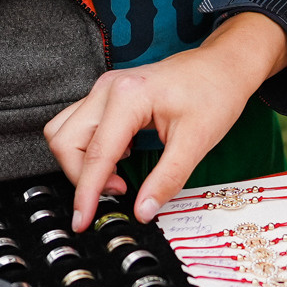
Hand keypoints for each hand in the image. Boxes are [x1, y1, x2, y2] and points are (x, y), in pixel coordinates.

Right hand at [44, 13, 286, 227]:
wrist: (222, 66)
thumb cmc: (214, 94)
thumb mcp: (197, 142)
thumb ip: (167, 179)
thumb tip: (143, 211)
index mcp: (128, 97)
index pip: (95, 154)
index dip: (86, 193)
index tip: (82, 220)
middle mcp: (107, 89)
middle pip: (65, 141)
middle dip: (82, 176)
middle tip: (120, 190)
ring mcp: (103, 89)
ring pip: (65, 132)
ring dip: (81, 162)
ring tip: (118, 175)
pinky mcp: (106, 94)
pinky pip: (79, 125)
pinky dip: (89, 149)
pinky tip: (121, 155)